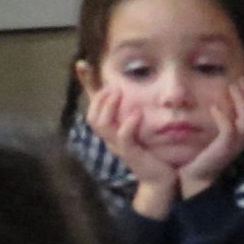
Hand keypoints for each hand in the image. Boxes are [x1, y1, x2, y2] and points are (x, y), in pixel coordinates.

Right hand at [83, 88, 178, 217]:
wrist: (161, 179)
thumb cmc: (154, 152)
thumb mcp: (145, 127)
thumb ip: (139, 111)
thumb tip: (141, 91)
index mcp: (112, 129)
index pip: (93, 105)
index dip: (86, 85)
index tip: (82, 64)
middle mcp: (111, 138)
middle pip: (92, 115)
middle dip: (99, 98)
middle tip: (113, 86)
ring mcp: (118, 147)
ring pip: (101, 125)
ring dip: (109, 107)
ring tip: (119, 93)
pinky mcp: (131, 155)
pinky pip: (123, 138)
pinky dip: (127, 125)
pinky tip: (136, 115)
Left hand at [177, 80, 243, 198]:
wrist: (195, 175)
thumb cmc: (203, 153)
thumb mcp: (216, 133)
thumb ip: (222, 119)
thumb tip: (219, 99)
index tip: (241, 79)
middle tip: (237, 79)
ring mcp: (237, 144)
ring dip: (241, 101)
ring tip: (230, 87)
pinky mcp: (225, 148)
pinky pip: (229, 130)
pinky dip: (224, 117)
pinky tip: (214, 108)